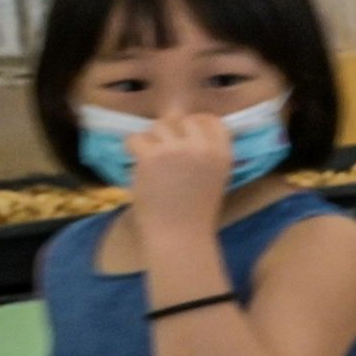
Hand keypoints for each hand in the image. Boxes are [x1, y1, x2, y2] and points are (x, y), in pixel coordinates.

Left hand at [124, 109, 236, 241]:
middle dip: (171, 133)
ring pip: (157, 126)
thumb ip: (205, 152)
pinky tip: (138, 165)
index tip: (184, 138)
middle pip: (181, 120)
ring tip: (151, 162)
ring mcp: (176, 150)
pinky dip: (133, 149)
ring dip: (151, 141)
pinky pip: (135, 139)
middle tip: (165, 154)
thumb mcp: (215, 177)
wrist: (179, 236)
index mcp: (222, 153)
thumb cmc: (196, 212)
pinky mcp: (151, 157)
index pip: (211, 119)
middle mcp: (202, 146)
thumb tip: (183, 126)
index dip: (195, 124)